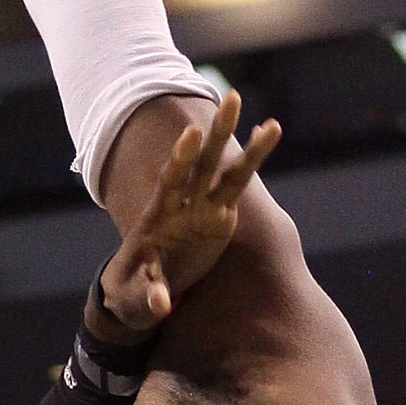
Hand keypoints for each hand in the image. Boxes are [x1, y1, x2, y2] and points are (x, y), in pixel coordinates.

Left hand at [95, 90, 282, 331]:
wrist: (143, 293)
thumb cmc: (132, 295)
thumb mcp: (134, 301)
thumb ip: (148, 297)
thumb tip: (161, 305)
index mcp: (156, 219)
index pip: (170, 183)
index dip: (180, 160)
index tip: (191, 134)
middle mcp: (182, 206)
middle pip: (200, 165)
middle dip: (216, 134)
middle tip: (232, 99)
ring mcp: (202, 209)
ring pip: (226, 172)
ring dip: (246, 147)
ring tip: (273, 124)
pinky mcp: (219, 217)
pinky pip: (239, 185)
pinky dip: (253, 161)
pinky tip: (270, 131)